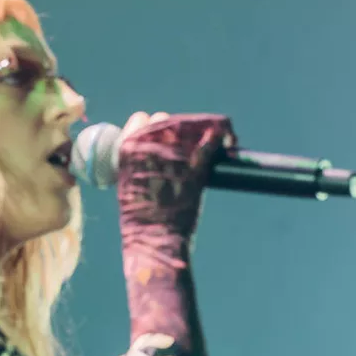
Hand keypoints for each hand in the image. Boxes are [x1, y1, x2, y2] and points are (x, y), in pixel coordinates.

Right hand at [116, 112, 236, 247]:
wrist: (154, 237)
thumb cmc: (140, 215)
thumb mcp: (129, 181)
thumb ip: (140, 160)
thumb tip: (156, 151)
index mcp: (128, 147)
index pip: (142, 119)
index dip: (152, 126)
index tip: (161, 135)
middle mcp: (149, 144)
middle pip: (164, 119)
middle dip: (174, 128)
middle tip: (184, 140)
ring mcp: (173, 154)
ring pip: (187, 125)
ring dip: (197, 130)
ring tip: (208, 138)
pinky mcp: (195, 167)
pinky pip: (211, 142)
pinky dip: (221, 137)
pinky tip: (228, 140)